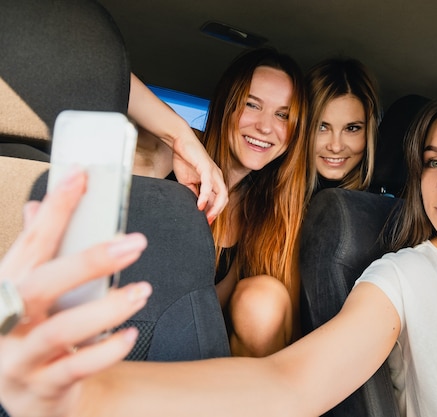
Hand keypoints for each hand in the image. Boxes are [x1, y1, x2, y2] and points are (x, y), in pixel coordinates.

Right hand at [0, 169, 150, 416]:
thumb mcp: (29, 294)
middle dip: (89, 260)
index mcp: (4, 288)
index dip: (55, 208)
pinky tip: (131, 334)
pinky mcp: (40, 387)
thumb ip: (36, 255)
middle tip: (136, 243)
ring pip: (60, 330)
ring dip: (106, 309)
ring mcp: (19, 357)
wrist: (27, 397)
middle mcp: (4, 321)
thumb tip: (35, 207)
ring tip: (143, 292)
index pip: (31, 243)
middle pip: (41, 285)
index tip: (82, 175)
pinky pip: (75, 368)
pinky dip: (106, 350)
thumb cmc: (31, 333)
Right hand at [128, 73, 227, 223]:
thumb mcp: (187, 181)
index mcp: (215, 180)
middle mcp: (218, 177)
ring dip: (214, 207)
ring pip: (221, 193)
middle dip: (217, 212)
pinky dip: (205, 196)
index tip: (207, 222)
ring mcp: (214, 172)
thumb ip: (192, 193)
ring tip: (207, 217)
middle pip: (224, 198)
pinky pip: (209, 185)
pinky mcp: (206, 167)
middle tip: (208, 222)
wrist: (180, 142)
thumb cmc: (185, 159)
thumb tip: (194, 207)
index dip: (215, 211)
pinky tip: (200, 205)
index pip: (219, 199)